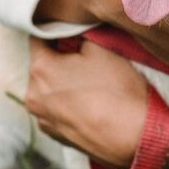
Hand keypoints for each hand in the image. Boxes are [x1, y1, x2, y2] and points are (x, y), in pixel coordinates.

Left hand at [25, 37, 168, 168]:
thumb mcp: (101, 48)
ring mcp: (44, 119)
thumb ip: (79, 34)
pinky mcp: (57, 136)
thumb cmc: (118, 91)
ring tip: (94, 82)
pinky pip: (58, 109)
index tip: (74, 29)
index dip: (57, 29)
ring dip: (65, 81)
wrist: (135, 139)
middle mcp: (33, 96)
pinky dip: (70, 103)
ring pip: (50, 88)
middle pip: (43, 64)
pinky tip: (93, 102)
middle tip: (89, 56)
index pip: (38, 37)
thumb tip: (73, 32)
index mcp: (40, 69)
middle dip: (62, 57)